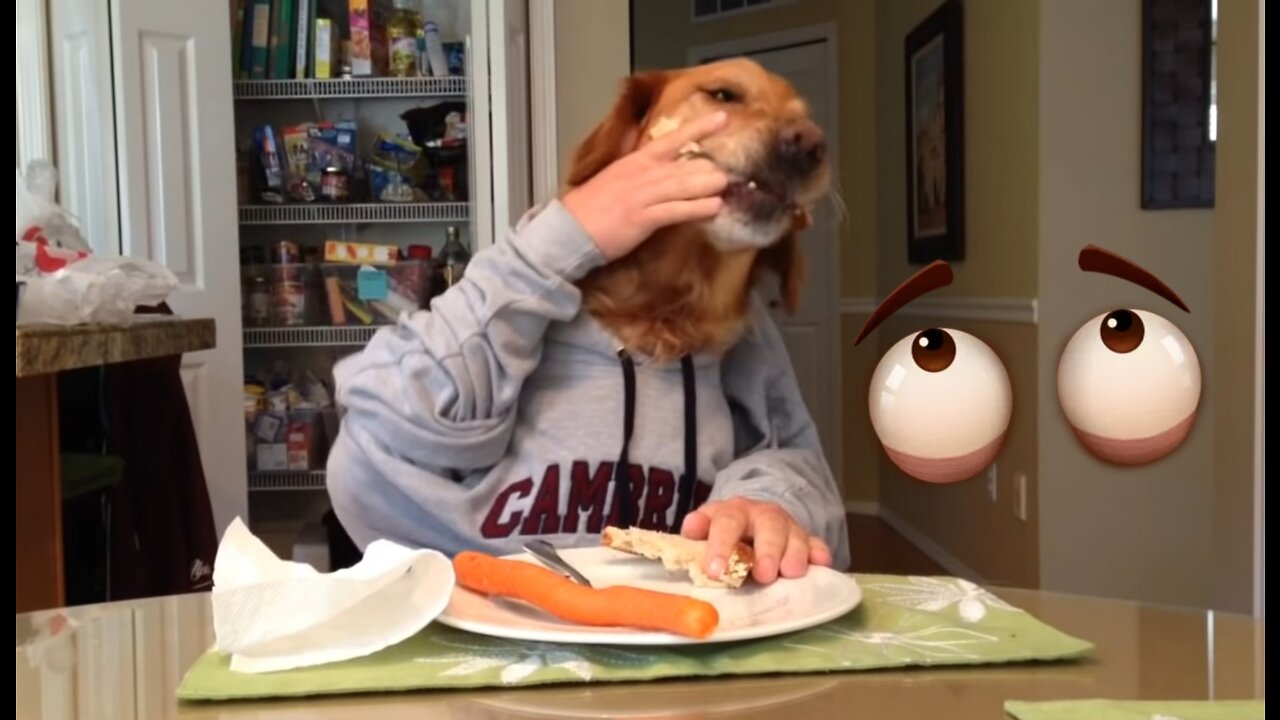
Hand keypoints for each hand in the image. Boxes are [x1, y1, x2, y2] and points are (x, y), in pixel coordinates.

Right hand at [562, 112, 729, 261]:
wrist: (569, 228)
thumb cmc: (591, 207)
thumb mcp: (616, 178)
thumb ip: (641, 172)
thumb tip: (665, 171)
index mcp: (636, 161)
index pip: (673, 139)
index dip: (699, 128)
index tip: (723, 118)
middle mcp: (642, 173)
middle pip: (685, 165)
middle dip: (710, 169)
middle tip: (732, 172)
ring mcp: (643, 195)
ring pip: (683, 185)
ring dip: (709, 186)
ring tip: (728, 186)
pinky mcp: (642, 218)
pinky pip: (676, 210)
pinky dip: (696, 209)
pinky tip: (714, 208)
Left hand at [681, 498, 832, 584]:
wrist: (750, 520)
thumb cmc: (724, 535)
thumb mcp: (705, 531)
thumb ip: (696, 534)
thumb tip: (689, 532)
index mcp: (732, 512)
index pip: (726, 523)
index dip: (721, 545)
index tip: (716, 571)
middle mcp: (762, 515)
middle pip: (768, 526)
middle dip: (767, 551)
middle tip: (764, 576)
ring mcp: (786, 527)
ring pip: (795, 535)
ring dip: (794, 554)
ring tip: (791, 574)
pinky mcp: (806, 539)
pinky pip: (817, 544)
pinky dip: (819, 554)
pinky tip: (821, 564)